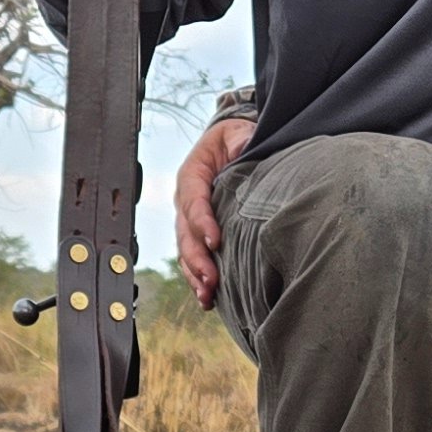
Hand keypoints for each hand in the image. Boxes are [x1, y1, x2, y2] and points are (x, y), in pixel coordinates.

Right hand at [172, 115, 254, 307]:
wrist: (231, 145)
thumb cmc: (235, 139)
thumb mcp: (238, 133)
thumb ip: (241, 140)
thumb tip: (245, 145)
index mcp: (192, 175)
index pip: (193, 200)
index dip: (202, 222)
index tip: (216, 241)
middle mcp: (185, 200)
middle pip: (185, 234)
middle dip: (197, 259)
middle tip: (212, 279)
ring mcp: (189, 220)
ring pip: (186, 251)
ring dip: (195, 275)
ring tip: (207, 295)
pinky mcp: (197, 234)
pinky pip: (193, 258)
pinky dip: (198, 279)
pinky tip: (207, 299)